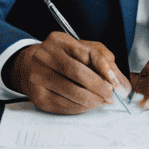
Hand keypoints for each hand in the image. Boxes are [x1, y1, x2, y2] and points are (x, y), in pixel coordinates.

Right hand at [7, 32, 130, 114]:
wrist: (29, 65)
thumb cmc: (61, 56)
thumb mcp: (81, 48)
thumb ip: (102, 59)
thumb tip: (119, 81)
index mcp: (59, 41)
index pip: (86, 53)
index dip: (104, 69)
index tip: (115, 82)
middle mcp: (45, 56)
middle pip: (77, 73)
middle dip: (98, 88)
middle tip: (110, 96)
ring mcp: (38, 76)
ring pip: (70, 93)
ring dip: (91, 101)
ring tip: (101, 102)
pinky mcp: (37, 96)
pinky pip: (63, 106)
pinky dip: (79, 108)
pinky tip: (87, 105)